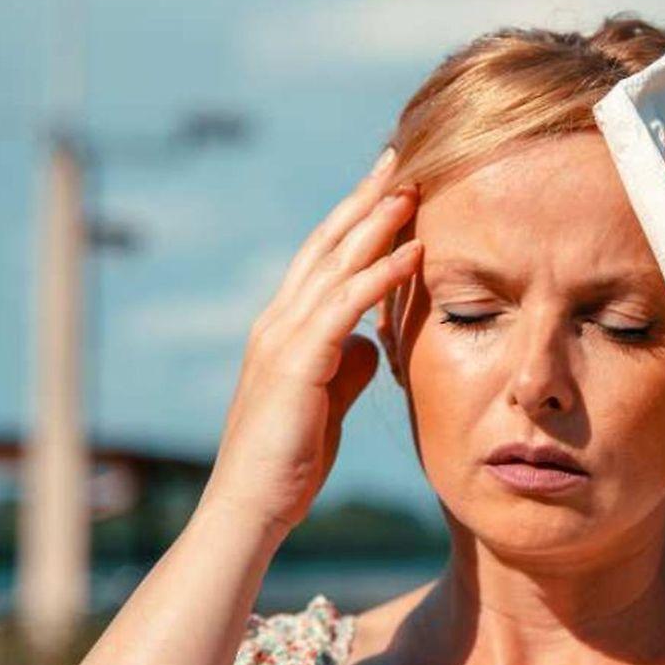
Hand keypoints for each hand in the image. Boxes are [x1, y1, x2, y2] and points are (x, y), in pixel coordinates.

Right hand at [197, 146, 420, 532]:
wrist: (252, 508)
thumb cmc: (289, 462)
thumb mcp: (328, 402)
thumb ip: (347, 366)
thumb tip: (374, 342)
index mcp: (285, 327)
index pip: (324, 257)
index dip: (356, 218)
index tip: (390, 184)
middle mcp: (278, 321)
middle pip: (327, 243)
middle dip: (364, 198)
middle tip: (399, 157)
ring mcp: (283, 338)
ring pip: (334, 263)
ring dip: (376, 222)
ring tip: (412, 187)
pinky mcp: (296, 362)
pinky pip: (344, 305)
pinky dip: (380, 274)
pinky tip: (412, 251)